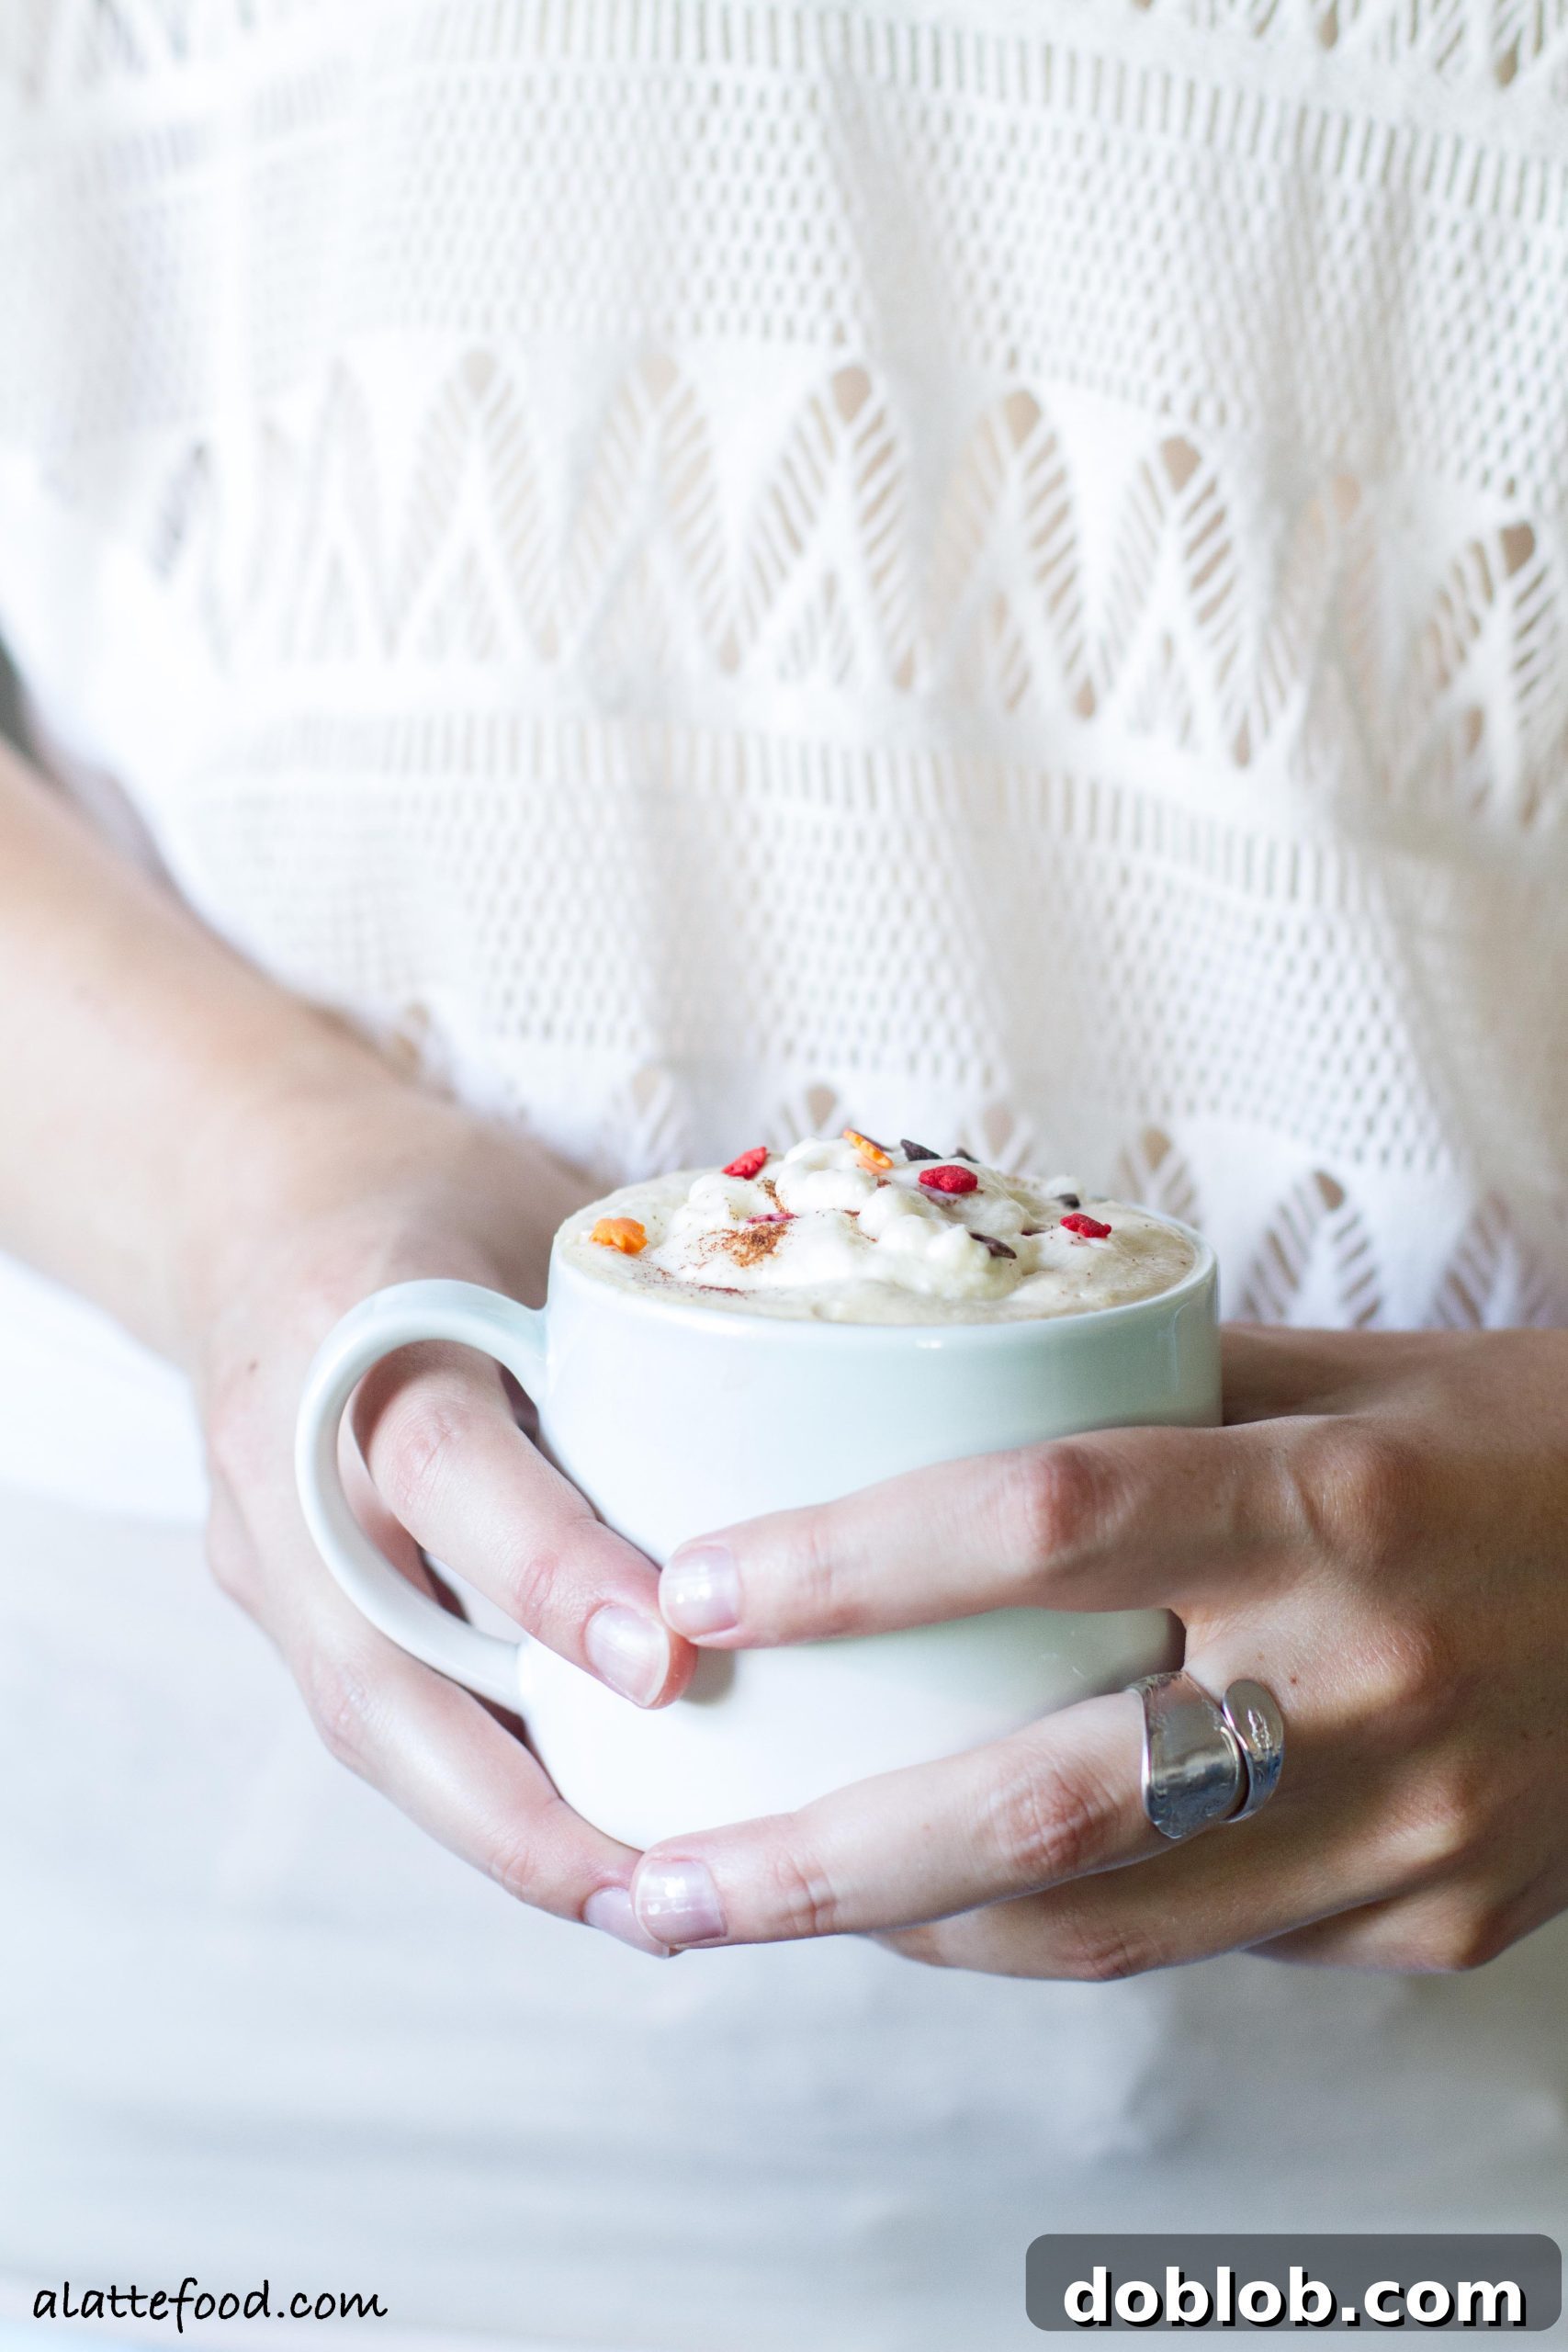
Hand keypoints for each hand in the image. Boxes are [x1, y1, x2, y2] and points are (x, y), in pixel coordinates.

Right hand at [190, 1075, 695, 1954]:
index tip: (672, 1664)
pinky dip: (475, 1790)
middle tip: (664, 1887)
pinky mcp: (279, 1599)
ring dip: (498, 1831)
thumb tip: (856, 1426)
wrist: (255, 1199)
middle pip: (373, 1660)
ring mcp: (263, 1542)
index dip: (552, 1572)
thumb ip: (650, 1327)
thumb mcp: (546, 1219)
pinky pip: (377, 1714)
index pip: (446, 1464)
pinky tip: (589, 1854)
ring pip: (367, 1722)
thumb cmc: (445, 1198)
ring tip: (648, 1912)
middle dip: (512, 1795)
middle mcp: (285, 1450)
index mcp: (357, 1319)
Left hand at [629, 1326, 1567, 1975]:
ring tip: (752, 1912)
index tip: (693, 1588)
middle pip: (1041, 1805)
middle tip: (652, 1888)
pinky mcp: (1445, 1919)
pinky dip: (1063, 1929)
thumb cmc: (1510, 1440)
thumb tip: (926, 1391)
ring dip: (905, 1929)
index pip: (1047, 1525)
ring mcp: (1416, 1828)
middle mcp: (1368, 1675)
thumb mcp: (1337, 1374)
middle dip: (817, 1864)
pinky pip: (1212, 1945)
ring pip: (1107, 1923)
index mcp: (1331, 1498)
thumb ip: (1141, 1396)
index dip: (850, 1564)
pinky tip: (957, 1908)